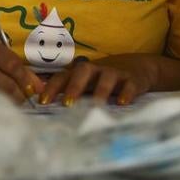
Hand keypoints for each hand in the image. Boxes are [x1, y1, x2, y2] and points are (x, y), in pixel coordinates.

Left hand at [39, 57, 154, 105]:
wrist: (137, 68)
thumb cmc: (101, 81)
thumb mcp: (85, 86)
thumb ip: (70, 95)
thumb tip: (46, 111)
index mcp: (79, 73)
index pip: (62, 77)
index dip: (51, 88)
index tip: (42, 102)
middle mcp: (95, 70)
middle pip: (82, 72)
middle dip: (73, 87)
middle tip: (67, 104)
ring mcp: (114, 73)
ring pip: (106, 77)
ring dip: (100, 90)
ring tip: (95, 106)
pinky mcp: (133, 79)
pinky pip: (129, 84)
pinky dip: (126, 93)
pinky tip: (122, 103)